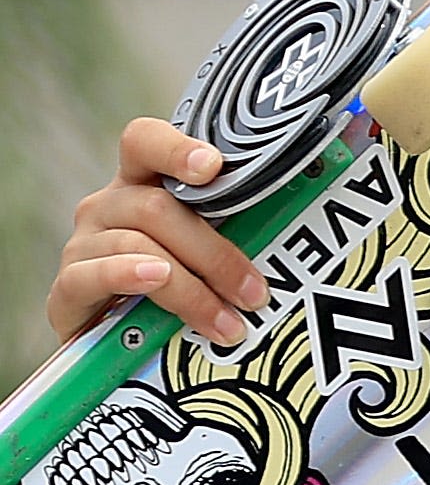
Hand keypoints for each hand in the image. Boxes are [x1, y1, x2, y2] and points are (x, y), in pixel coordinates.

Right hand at [47, 120, 265, 346]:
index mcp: (144, 183)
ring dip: (191, 287)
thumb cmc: (187, 281)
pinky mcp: (68, 286)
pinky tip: (156, 281)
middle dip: (214, 253)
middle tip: (254, 294)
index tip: (213, 167)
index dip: (176, 148)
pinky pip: (92, 274)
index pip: (145, 142)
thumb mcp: (218, 247)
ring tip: (227, 323)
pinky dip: (128, 276)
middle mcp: (109, 205)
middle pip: (156, 207)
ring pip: (137, 245)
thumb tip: (307, 204)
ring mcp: (85, 243)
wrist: (129, 342)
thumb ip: (245, 222)